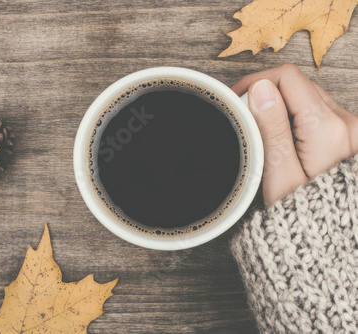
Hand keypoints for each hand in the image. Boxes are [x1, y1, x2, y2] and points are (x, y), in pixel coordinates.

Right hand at [232, 64, 357, 205]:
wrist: (332, 241)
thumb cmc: (303, 216)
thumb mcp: (279, 177)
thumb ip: (272, 130)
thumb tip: (261, 88)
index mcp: (328, 131)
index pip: (287, 77)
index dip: (256, 82)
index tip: (236, 100)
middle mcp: (347, 124)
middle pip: (298, 84)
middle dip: (266, 95)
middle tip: (244, 120)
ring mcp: (352, 129)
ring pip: (308, 96)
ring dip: (281, 106)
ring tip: (262, 132)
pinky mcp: (350, 136)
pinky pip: (319, 112)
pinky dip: (296, 117)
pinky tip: (282, 140)